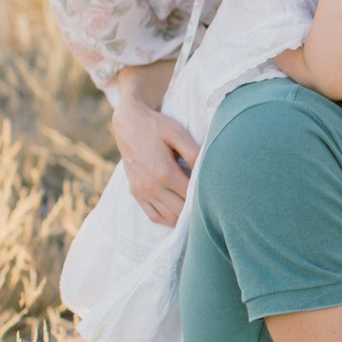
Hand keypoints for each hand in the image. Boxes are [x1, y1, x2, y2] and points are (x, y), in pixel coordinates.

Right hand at [112, 93, 200, 225]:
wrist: (128, 123)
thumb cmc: (156, 126)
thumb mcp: (178, 133)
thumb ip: (193, 153)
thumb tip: (206, 172)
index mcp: (165, 172)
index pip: (191, 195)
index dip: (204, 196)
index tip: (213, 192)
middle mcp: (151, 186)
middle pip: (181, 210)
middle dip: (195, 208)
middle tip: (206, 201)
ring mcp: (142, 191)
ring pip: (169, 217)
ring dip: (182, 216)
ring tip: (194, 207)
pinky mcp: (135, 192)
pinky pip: (153, 216)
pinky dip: (167, 219)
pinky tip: (178, 213)